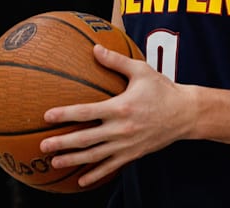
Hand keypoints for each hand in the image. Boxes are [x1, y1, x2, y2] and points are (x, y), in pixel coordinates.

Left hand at [39, 44, 195, 188]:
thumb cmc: (162, 89)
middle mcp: (121, 129)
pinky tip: (81, 181)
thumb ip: (116, 61)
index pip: (86, 112)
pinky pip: (111, 167)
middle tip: (43, 146)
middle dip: (62, 143)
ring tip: (54, 163)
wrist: (186, 114)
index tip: (47, 116)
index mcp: (120, 107)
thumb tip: (94, 48)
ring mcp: (126, 145)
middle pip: (85, 139)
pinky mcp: (133, 155)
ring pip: (95, 156)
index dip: (65, 114)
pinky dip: (95, 175)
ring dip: (73, 160)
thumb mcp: (141, 70)